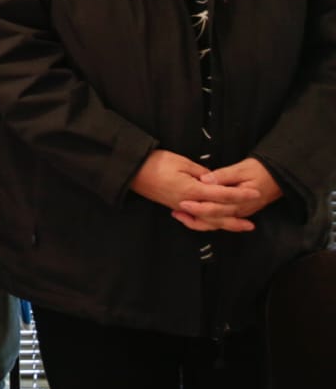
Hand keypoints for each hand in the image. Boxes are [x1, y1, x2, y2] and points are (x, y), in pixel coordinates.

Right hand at [130, 149, 260, 232]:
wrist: (132, 171)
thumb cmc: (154, 163)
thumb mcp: (181, 161)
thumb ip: (202, 173)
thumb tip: (215, 180)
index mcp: (192, 189)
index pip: (222, 194)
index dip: (240, 194)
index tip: (254, 193)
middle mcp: (189, 202)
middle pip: (218, 214)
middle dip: (237, 216)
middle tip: (253, 221)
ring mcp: (182, 207)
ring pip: (209, 221)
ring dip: (226, 225)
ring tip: (241, 227)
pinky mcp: (176, 207)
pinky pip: (198, 220)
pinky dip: (209, 224)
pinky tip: (215, 223)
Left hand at [176, 157, 284, 232]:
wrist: (277, 177)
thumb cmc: (260, 171)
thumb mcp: (241, 169)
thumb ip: (222, 176)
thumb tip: (206, 180)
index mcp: (240, 201)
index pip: (215, 208)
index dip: (197, 207)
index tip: (182, 203)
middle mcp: (239, 211)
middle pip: (213, 220)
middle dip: (193, 217)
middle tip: (175, 212)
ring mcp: (239, 213)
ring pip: (216, 223)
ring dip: (197, 222)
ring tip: (179, 215)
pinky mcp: (237, 212)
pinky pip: (219, 220)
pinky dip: (206, 220)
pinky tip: (192, 216)